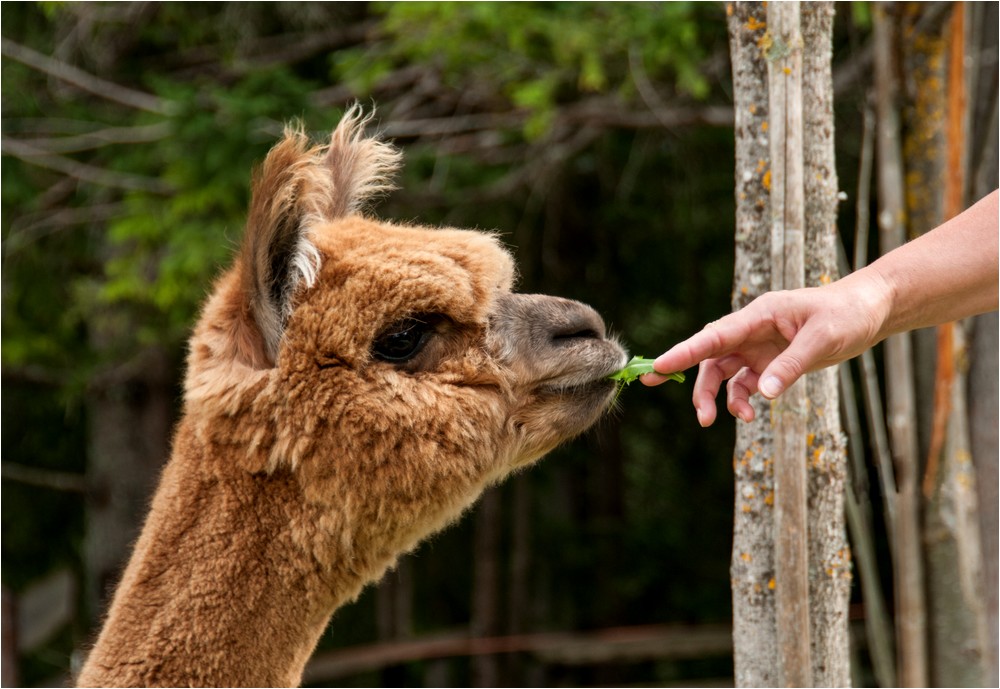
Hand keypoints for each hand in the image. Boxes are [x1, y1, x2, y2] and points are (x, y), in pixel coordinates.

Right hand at [642, 274, 890, 425]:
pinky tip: (752, 413)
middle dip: (698, 387)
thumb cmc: (847, 314)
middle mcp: (751, 331)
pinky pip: (745, 384)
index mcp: (758, 315)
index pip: (713, 336)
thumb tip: (762, 395)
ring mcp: (759, 347)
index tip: (658, 367)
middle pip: (711, 359)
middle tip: (699, 416)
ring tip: (723, 420)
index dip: (684, 353)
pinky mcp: (770, 362)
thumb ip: (790, 366)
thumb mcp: (822, 339)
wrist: (870, 310)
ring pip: (723, 374)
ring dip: (718, 398)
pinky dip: (742, 399)